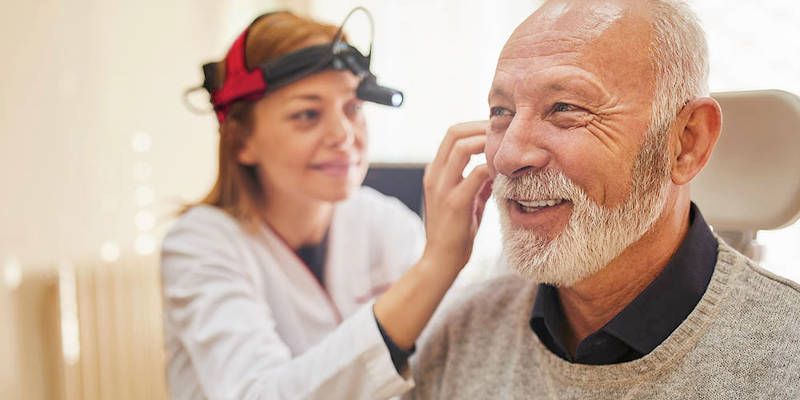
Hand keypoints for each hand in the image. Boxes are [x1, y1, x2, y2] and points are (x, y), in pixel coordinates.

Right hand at [421, 121, 492, 273]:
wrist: (441, 261)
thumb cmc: (455, 232)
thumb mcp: (466, 200)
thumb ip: (477, 181)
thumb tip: (497, 167)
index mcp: (435, 172)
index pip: (452, 134)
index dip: (476, 126)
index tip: (499, 131)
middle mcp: (434, 174)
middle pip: (455, 132)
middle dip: (482, 127)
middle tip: (506, 133)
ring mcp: (442, 187)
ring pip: (462, 146)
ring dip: (487, 142)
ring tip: (506, 149)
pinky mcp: (455, 202)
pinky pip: (476, 173)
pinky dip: (493, 168)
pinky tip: (506, 174)